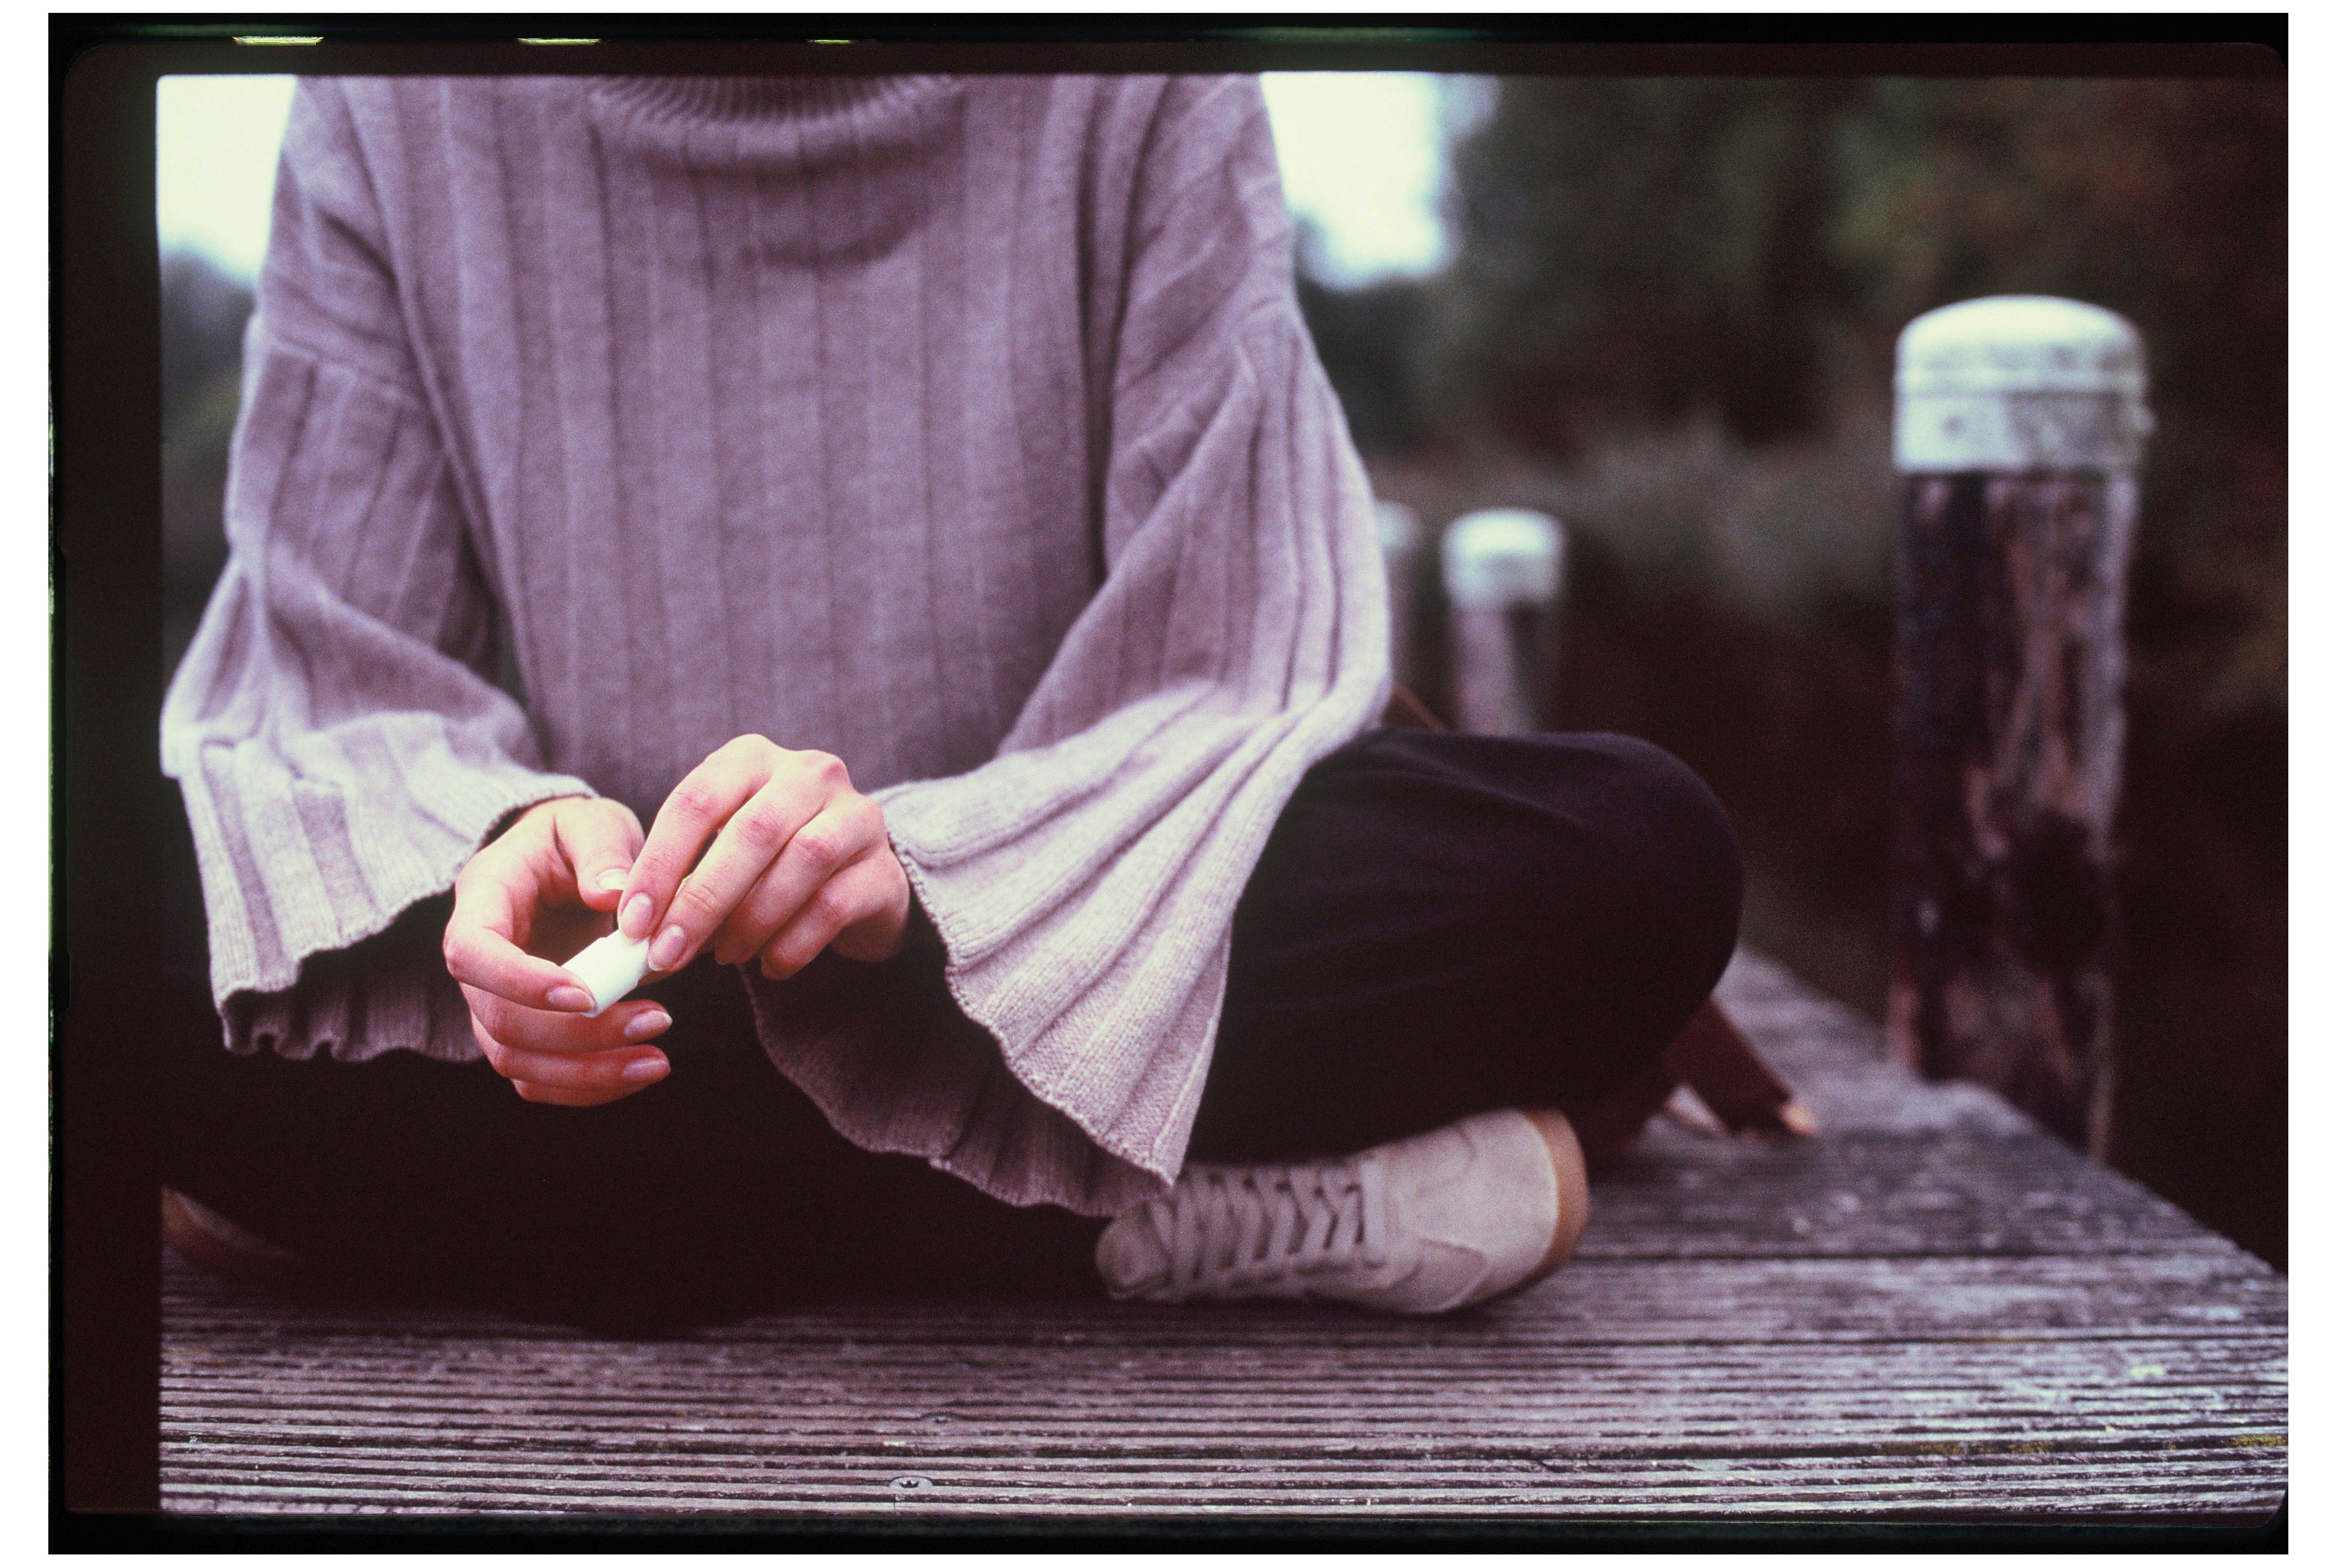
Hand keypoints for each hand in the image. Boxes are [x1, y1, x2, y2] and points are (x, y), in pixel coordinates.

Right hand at [442, 795, 675, 1106]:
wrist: (563, 861)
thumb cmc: (575, 837)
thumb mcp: (591, 820)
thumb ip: (602, 849)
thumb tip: (617, 894)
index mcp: (483, 900)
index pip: (473, 954)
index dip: (521, 983)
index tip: (587, 995)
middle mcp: (477, 960)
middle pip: (499, 1022)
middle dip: (576, 1036)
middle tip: (656, 1021)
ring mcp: (494, 1001)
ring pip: (516, 1061)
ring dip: (587, 1073)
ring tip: (658, 1061)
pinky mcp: (523, 1031)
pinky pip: (538, 1078)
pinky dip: (586, 1087)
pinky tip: (639, 1071)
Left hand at [618, 736, 911, 982]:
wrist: (855, 884)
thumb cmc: (767, 867)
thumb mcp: (716, 857)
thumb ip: (676, 884)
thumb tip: (626, 936)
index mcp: (752, 758)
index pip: (697, 800)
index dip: (660, 865)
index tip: (633, 923)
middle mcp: (809, 773)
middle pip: (753, 831)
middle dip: (703, 901)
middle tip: (669, 954)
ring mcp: (856, 816)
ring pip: (802, 863)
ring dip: (751, 921)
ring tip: (724, 957)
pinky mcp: (884, 868)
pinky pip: (834, 905)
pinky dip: (792, 944)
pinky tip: (770, 966)